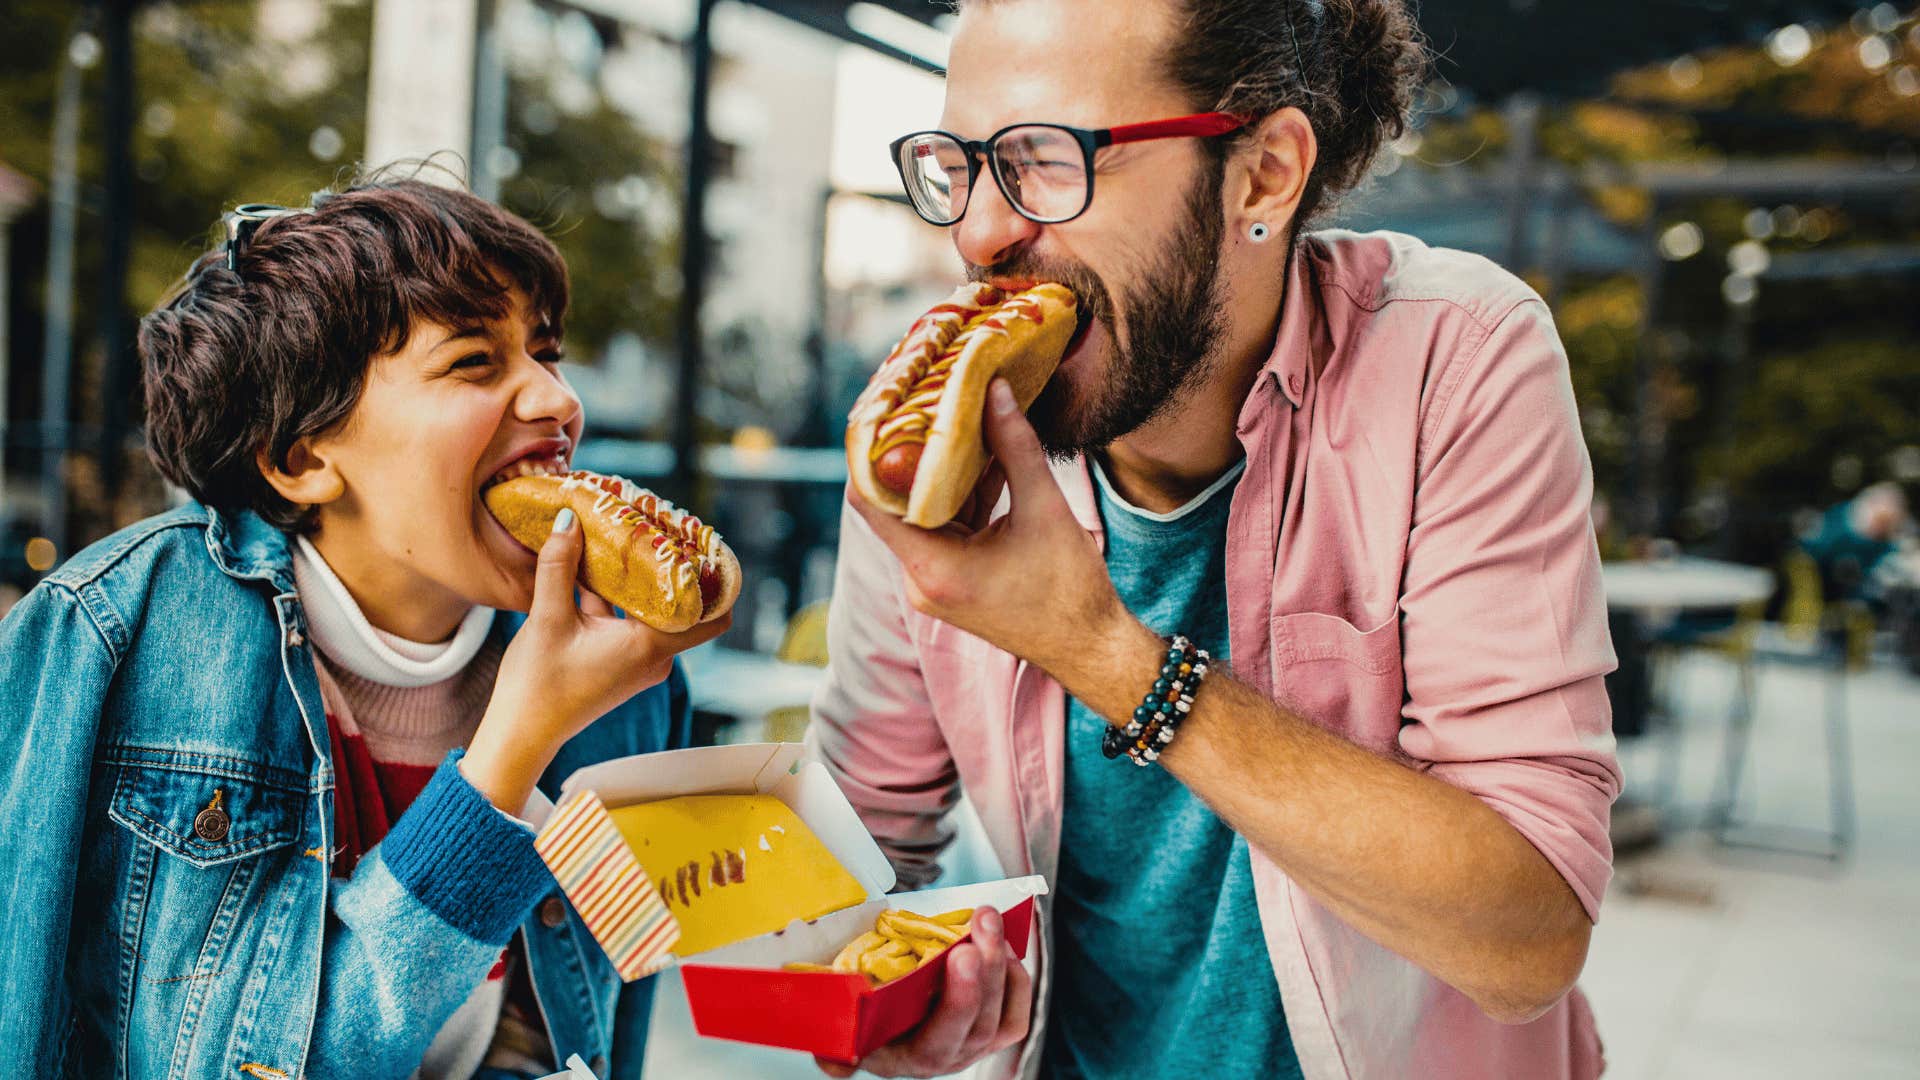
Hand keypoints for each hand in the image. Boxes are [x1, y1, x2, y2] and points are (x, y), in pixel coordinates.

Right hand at [464, 509, 730, 811]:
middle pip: (680, 605)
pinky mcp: (620, 662)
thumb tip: (569, 519)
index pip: (712, 616)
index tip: (707, 546)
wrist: (520, 732)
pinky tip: (596, 565)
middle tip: (660, 526)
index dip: (716, 582)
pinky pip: (631, 621)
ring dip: (640, 579)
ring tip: (627, 536)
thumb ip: (559, 566)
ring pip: (651, 610)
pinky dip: (620, 597)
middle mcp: (655, 657)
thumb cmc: (538, 684)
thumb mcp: (547, 618)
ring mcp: (639, 661)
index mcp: (650, 647)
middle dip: (672, 569)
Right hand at [815, 907, 1032, 1077]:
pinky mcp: (995, 1032)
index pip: (937, 1041)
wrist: (889, 1029)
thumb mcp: (843, 1031)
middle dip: (986, 968)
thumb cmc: (865, 1021)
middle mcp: (947, 1058)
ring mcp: (975, 1047)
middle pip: (978, 1024)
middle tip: (982, 921)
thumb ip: (834, 1047)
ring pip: (1002, 1015)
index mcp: (907, 1058)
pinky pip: (1017, 1011)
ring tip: (988, 918)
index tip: (960, 954)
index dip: (958, 999)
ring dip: (1001, 962)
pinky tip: (1001, 944)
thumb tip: (832, 1059)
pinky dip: (1016, 976)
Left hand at [848, 379, 1123, 675]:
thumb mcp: (1045, 509)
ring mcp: (935, 583)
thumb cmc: (1071, 591)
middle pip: (896, 503)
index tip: (884, 411)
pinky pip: (946, 529)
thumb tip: (995, 389)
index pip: (868, 501)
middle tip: (925, 402)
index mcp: (932, 567)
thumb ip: (1016, 447)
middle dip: (913, 453)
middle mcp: (921, 579)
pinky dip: (962, 496)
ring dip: (943, 472)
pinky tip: (985, 457)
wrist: (1091, 647)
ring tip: (957, 418)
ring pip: (924, 513)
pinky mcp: (953, 582)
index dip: (869, 453)